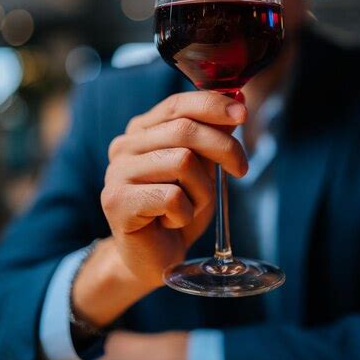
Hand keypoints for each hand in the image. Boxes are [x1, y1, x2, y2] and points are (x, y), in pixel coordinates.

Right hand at [72, 91, 246, 327]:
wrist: (154, 259)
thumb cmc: (178, 210)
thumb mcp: (203, 169)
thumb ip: (213, 136)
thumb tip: (238, 101)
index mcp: (142, 131)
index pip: (177, 104)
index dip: (211, 105)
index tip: (242, 113)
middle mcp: (124, 145)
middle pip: (184, 130)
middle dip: (223, 147)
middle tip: (241, 169)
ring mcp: (116, 172)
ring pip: (182, 162)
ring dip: (202, 190)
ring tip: (192, 207)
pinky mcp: (116, 201)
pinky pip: (172, 197)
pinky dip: (185, 213)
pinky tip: (173, 221)